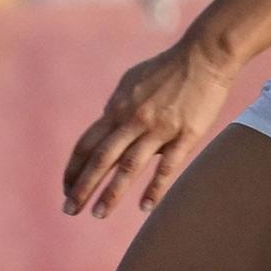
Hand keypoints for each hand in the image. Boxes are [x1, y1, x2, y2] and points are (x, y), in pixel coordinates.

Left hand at [61, 35, 239, 216]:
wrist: (204, 55)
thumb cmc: (167, 70)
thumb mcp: (131, 83)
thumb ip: (117, 107)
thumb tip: (104, 124)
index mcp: (117, 108)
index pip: (87, 144)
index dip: (74, 168)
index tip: (66, 188)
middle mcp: (133, 120)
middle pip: (100, 158)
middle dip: (82, 187)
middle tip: (69, 210)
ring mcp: (159, 128)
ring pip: (128, 166)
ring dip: (111, 193)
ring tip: (98, 214)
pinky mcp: (185, 134)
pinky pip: (167, 166)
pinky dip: (154, 188)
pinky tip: (144, 208)